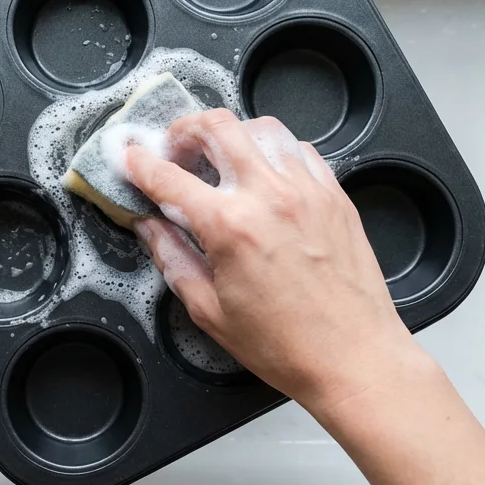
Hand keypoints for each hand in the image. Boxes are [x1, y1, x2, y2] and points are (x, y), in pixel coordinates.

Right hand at [126, 109, 420, 415]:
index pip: (169, 177)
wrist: (354, 357)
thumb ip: (172, 259)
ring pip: (263, 128)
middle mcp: (269, 196)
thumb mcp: (210, 311)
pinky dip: (275, 151)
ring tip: (221, 158)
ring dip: (233, 135)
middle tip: (174, 148)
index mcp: (230, 227)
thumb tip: (149, 227)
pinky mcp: (335, 196)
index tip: (130, 157)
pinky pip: (300, 150)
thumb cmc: (286, 345)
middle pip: (218, 127)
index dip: (140, 163)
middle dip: (185, 129)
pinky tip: (266, 174)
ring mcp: (307, 190)